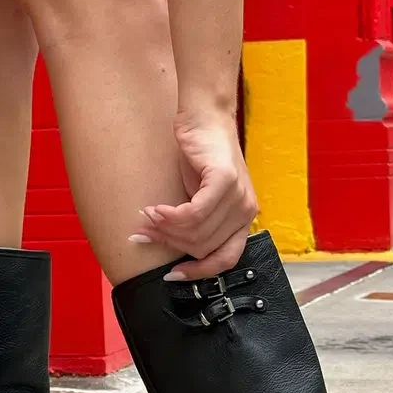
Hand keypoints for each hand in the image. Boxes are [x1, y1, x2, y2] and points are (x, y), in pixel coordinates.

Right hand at [131, 110, 257, 280]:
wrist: (204, 117)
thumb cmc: (200, 156)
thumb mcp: (199, 197)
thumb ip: (194, 224)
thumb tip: (168, 246)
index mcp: (243, 219)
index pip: (226, 259)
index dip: (199, 272)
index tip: (174, 274)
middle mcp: (246, 211)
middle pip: (204, 247)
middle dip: (171, 243)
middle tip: (147, 232)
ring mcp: (238, 196)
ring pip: (196, 232)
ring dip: (166, 229)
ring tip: (147, 218)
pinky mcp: (225, 181)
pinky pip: (194, 214)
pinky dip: (171, 216)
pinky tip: (156, 210)